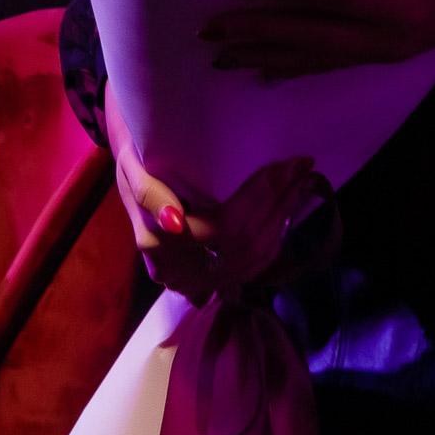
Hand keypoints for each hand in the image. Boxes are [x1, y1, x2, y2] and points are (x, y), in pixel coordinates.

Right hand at [105, 81, 314, 302]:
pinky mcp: (213, 275)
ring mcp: (197, 278)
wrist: (135, 163)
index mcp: (156, 244)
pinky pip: (252, 266)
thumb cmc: (135, 156)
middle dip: (277, 204)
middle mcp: (177, 271)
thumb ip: (148, 193)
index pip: (222, 230)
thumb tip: (173, 223)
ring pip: (253, 260)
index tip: (282, 166)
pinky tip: (288, 209)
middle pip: (243, 246)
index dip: (257, 199)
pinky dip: (274, 237)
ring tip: (301, 182)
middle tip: (300, 166)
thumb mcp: (132, 165)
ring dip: (282, 219)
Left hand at [198, 0, 434, 78]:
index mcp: (398, 8)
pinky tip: (269, 72)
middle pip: (308, 38)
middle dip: (256, 35)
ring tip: (223, 57)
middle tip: (208, 33)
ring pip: (315, 58)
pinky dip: (297, 68)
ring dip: (266, 57)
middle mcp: (386, 39)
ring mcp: (388, 51)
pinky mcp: (392, 52)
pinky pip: (333, 64)